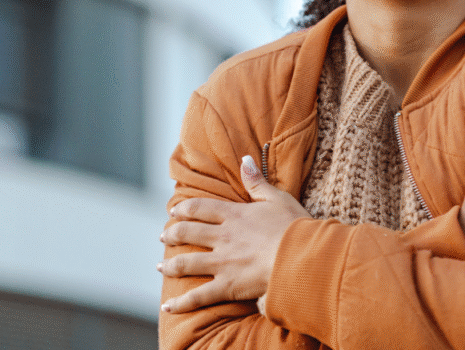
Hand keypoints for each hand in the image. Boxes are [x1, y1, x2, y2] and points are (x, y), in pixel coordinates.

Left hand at [158, 155, 310, 312]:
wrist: (304, 257)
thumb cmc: (296, 227)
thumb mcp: (278, 198)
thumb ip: (257, 181)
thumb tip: (245, 159)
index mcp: (234, 215)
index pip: (200, 208)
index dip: (184, 209)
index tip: (174, 212)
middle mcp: (223, 237)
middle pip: (187, 233)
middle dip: (172, 234)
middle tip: (164, 237)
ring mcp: (223, 263)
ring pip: (186, 263)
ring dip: (170, 265)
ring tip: (161, 266)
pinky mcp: (228, 286)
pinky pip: (199, 296)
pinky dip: (181, 302)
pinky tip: (168, 306)